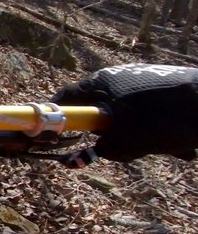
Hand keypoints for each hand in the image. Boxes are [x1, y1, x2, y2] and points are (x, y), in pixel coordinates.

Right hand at [52, 63, 197, 161]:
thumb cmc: (165, 118)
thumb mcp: (128, 142)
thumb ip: (103, 150)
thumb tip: (86, 156)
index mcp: (103, 81)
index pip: (67, 97)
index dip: (58, 115)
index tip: (55, 134)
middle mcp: (120, 77)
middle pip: (101, 110)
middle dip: (112, 134)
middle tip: (122, 149)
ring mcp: (143, 80)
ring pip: (130, 116)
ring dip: (142, 136)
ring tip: (162, 145)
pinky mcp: (163, 87)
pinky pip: (151, 114)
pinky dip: (160, 130)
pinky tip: (179, 141)